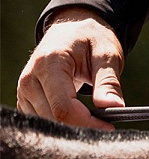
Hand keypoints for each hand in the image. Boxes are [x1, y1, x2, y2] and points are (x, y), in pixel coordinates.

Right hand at [17, 6, 124, 129]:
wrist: (71, 30)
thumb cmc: (90, 38)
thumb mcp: (106, 52)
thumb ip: (108, 80)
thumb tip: (114, 107)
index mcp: (50, 63)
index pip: (63, 107)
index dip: (87, 123)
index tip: (109, 128)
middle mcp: (30, 79)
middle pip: (54, 120)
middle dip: (82, 126)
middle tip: (106, 124)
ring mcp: (24, 91)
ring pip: (47, 125)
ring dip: (72, 127)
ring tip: (93, 117)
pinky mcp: (25, 101)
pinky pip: (43, 122)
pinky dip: (62, 123)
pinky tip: (77, 115)